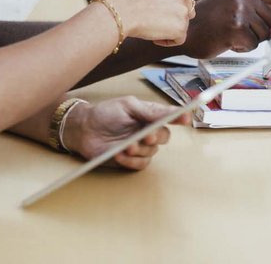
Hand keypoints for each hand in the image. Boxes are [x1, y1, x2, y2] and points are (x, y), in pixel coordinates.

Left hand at [62, 96, 191, 170]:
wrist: (84, 130)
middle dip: (155, 137)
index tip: (186, 118)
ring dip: (139, 150)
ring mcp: (139, 146)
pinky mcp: (131, 160)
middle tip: (146, 136)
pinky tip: (120, 154)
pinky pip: (141, 164)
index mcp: (148, 114)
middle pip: (163, 136)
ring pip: (152, 152)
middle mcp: (147, 130)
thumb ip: (148, 111)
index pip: (168, 116)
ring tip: (125, 146)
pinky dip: (131, 161)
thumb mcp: (127, 106)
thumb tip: (169, 112)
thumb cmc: (104, 113)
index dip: (179, 117)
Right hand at [105, 0, 225, 46]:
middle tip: (157, 17)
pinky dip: (167, 40)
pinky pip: (178, 39)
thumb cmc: (130, 1)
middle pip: (189, 10)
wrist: (124, 11)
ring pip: (182, 25)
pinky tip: (155, 34)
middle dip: (177, 16)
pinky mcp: (181, 27)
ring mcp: (183, 11)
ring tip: (152, 23)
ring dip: (169, 29)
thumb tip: (176, 7)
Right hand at [181, 0, 270, 57]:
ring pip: (263, 33)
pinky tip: (227, 40)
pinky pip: (253, 44)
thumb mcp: (228, 1)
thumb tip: (270, 16)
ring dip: (250, 39)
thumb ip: (248, 2)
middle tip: (237, 29)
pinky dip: (243, 47)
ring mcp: (240, 10)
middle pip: (270, 18)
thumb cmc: (208, 20)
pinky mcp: (237, 27)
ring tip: (230, 33)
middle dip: (259, 29)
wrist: (186, 31)